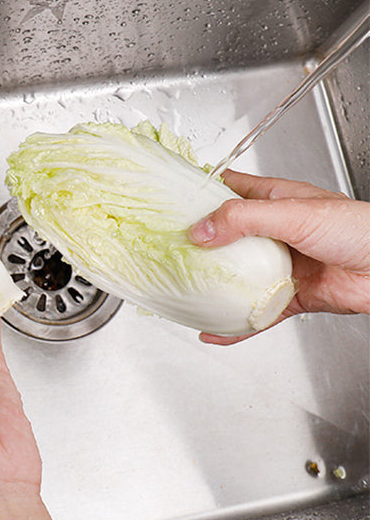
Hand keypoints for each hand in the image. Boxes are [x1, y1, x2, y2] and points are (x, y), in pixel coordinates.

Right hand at [189, 170, 369, 343]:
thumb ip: (244, 219)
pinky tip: (213, 330)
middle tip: (169, 249)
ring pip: (235, 277)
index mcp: (276, 201)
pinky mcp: (288, 296)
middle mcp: (274, 233)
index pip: (230, 189)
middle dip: (197, 243)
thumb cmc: (360, 230)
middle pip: (225, 236)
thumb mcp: (294, 213)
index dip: (200, 192)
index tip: (173, 202)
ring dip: (211, 286)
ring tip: (184, 290)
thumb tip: (201, 229)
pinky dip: (232, 325)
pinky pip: (253, 313)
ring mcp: (280, 266)